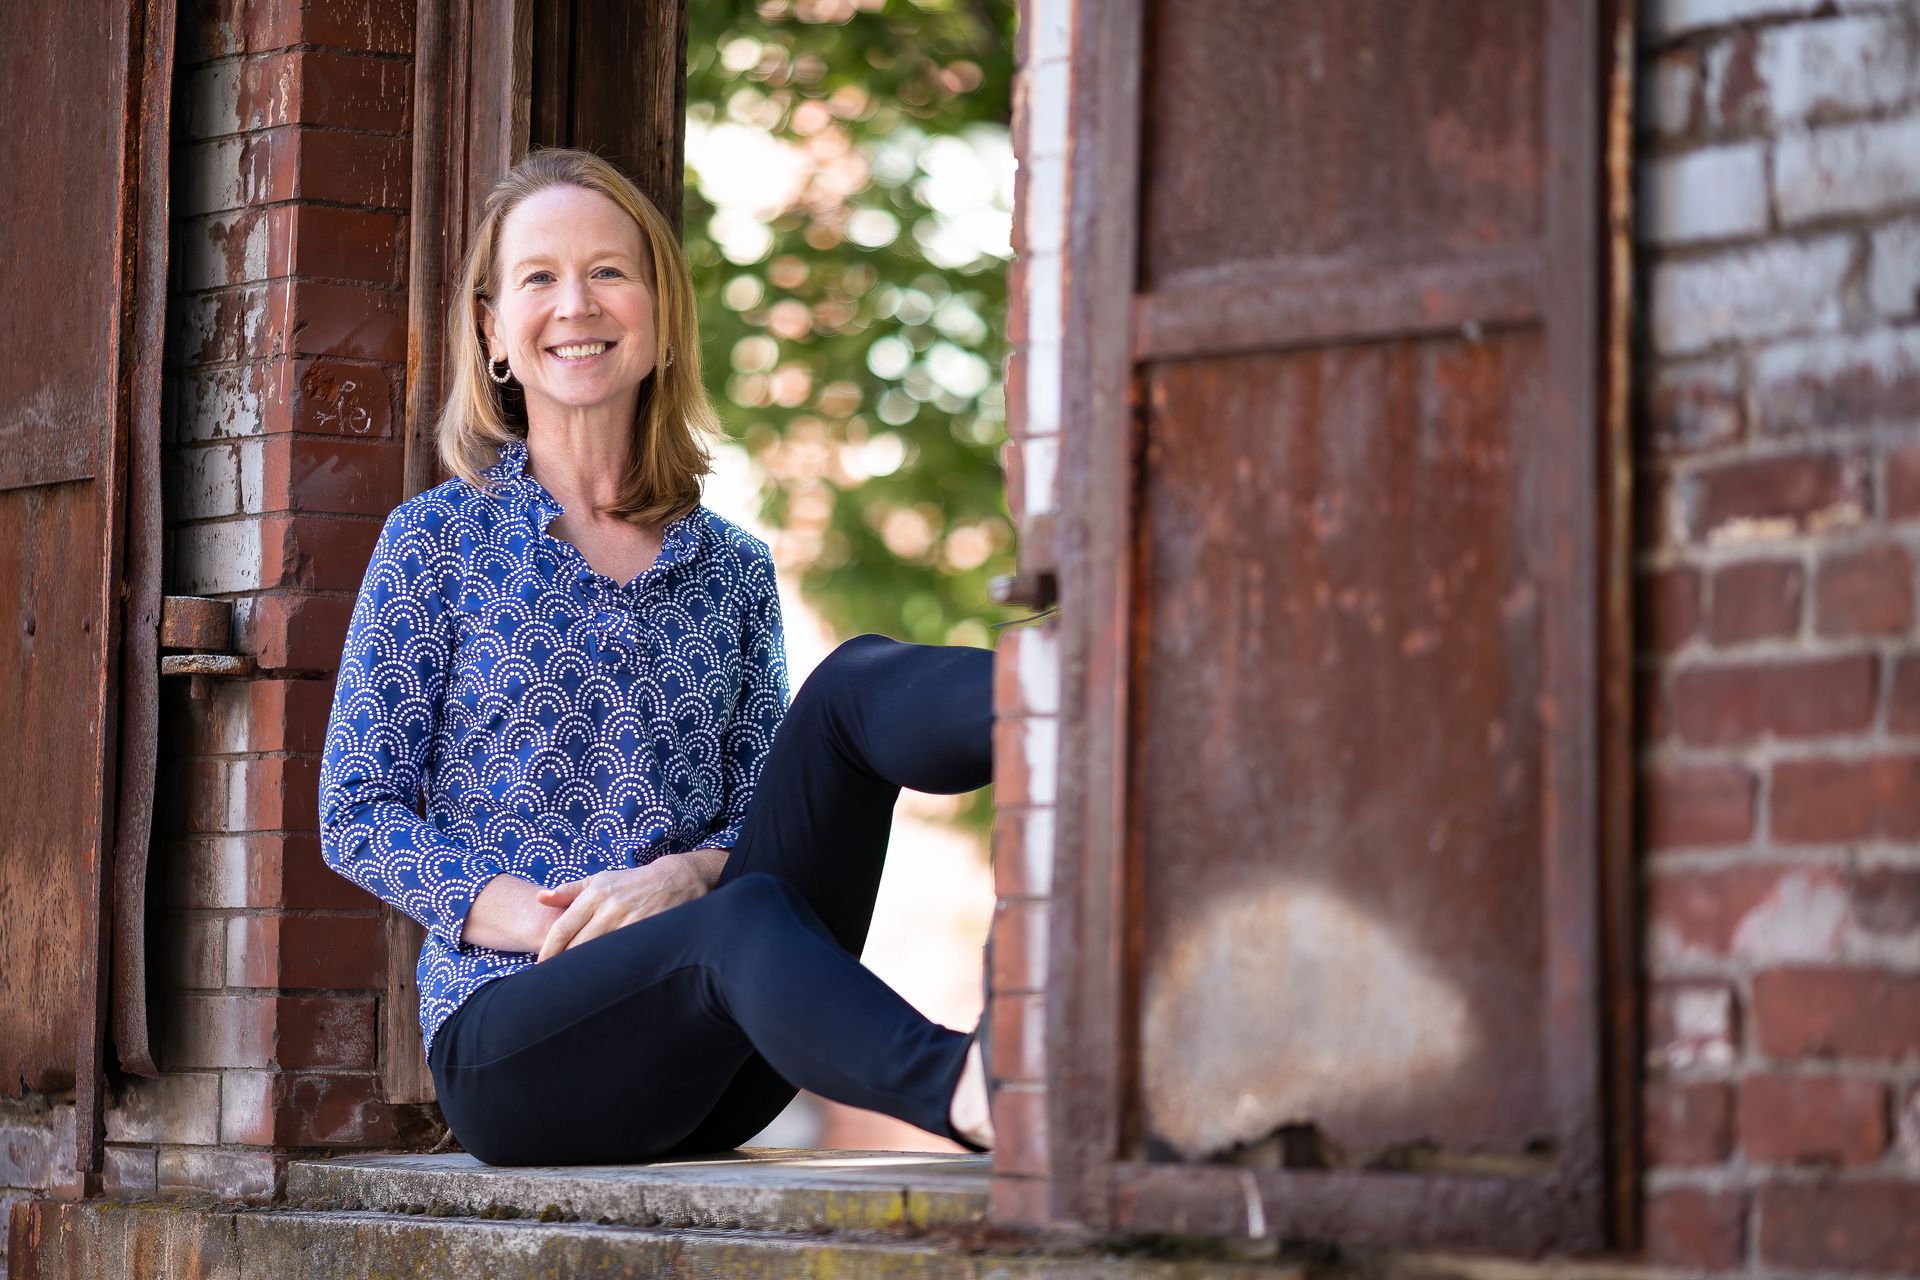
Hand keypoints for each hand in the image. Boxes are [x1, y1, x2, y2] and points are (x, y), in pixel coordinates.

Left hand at [534, 857, 709, 961]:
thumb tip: (540, 898)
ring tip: (574, 983)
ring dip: (585, 969)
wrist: (675, 880)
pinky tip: (603, 977)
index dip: (549, 950)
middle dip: (563, 964)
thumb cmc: (631, 883)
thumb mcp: (600, 880)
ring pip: (599, 952)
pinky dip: (610, 967)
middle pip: (578, 945)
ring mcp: (630, 921)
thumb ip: (569, 890)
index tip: (540, 966)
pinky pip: (622, 956)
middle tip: (554, 978)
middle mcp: (611, 907)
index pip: (564, 928)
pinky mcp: (647, 933)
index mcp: (595, 894)